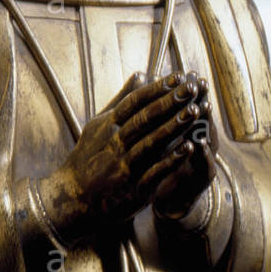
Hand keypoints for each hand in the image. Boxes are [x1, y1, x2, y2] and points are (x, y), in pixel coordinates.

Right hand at [38, 72, 209, 242]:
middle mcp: (114, 143)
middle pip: (145, 119)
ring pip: (151, 142)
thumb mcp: (99, 125)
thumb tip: (141, 75)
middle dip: (169, 102)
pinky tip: (190, 148)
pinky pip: (155, 171)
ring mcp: (124, 165)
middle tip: (191, 88)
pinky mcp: (134, 187)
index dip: (157, 89)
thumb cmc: (90, 157)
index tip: (177, 76)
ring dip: (174, 127)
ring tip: (195, 111)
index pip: (134, 102)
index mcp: (107, 126)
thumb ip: (122, 100)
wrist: (75, 196)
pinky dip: (171, 160)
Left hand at [152, 79, 216, 218]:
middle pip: (201, 118)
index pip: (188, 107)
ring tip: (200, 107)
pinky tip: (198, 144)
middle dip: (199, 100)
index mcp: (186, 130)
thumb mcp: (157, 135)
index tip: (184, 72)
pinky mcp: (200, 180)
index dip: (187, 91)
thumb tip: (145, 80)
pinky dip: (201, 156)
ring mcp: (202, 159)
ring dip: (203, 123)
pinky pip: (204, 166)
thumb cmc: (162, 161)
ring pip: (206, 138)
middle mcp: (199, 141)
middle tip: (197, 83)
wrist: (169, 198)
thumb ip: (155, 111)